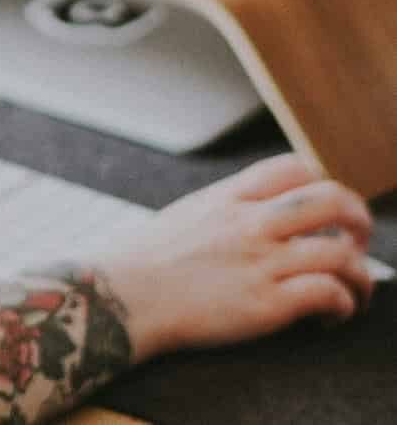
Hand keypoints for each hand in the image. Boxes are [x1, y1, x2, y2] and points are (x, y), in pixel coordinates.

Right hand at [92, 153, 373, 362]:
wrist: (125, 295)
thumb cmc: (149, 261)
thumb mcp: (189, 214)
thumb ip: (227, 209)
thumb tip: (255, 211)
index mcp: (229, 197)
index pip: (295, 167)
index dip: (324, 185)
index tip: (328, 212)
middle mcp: (250, 222)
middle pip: (331, 201)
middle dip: (359, 221)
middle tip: (357, 242)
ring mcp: (260, 261)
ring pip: (340, 255)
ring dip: (360, 278)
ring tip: (353, 294)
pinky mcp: (265, 304)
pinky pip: (327, 294)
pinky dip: (342, 306)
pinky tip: (328, 317)